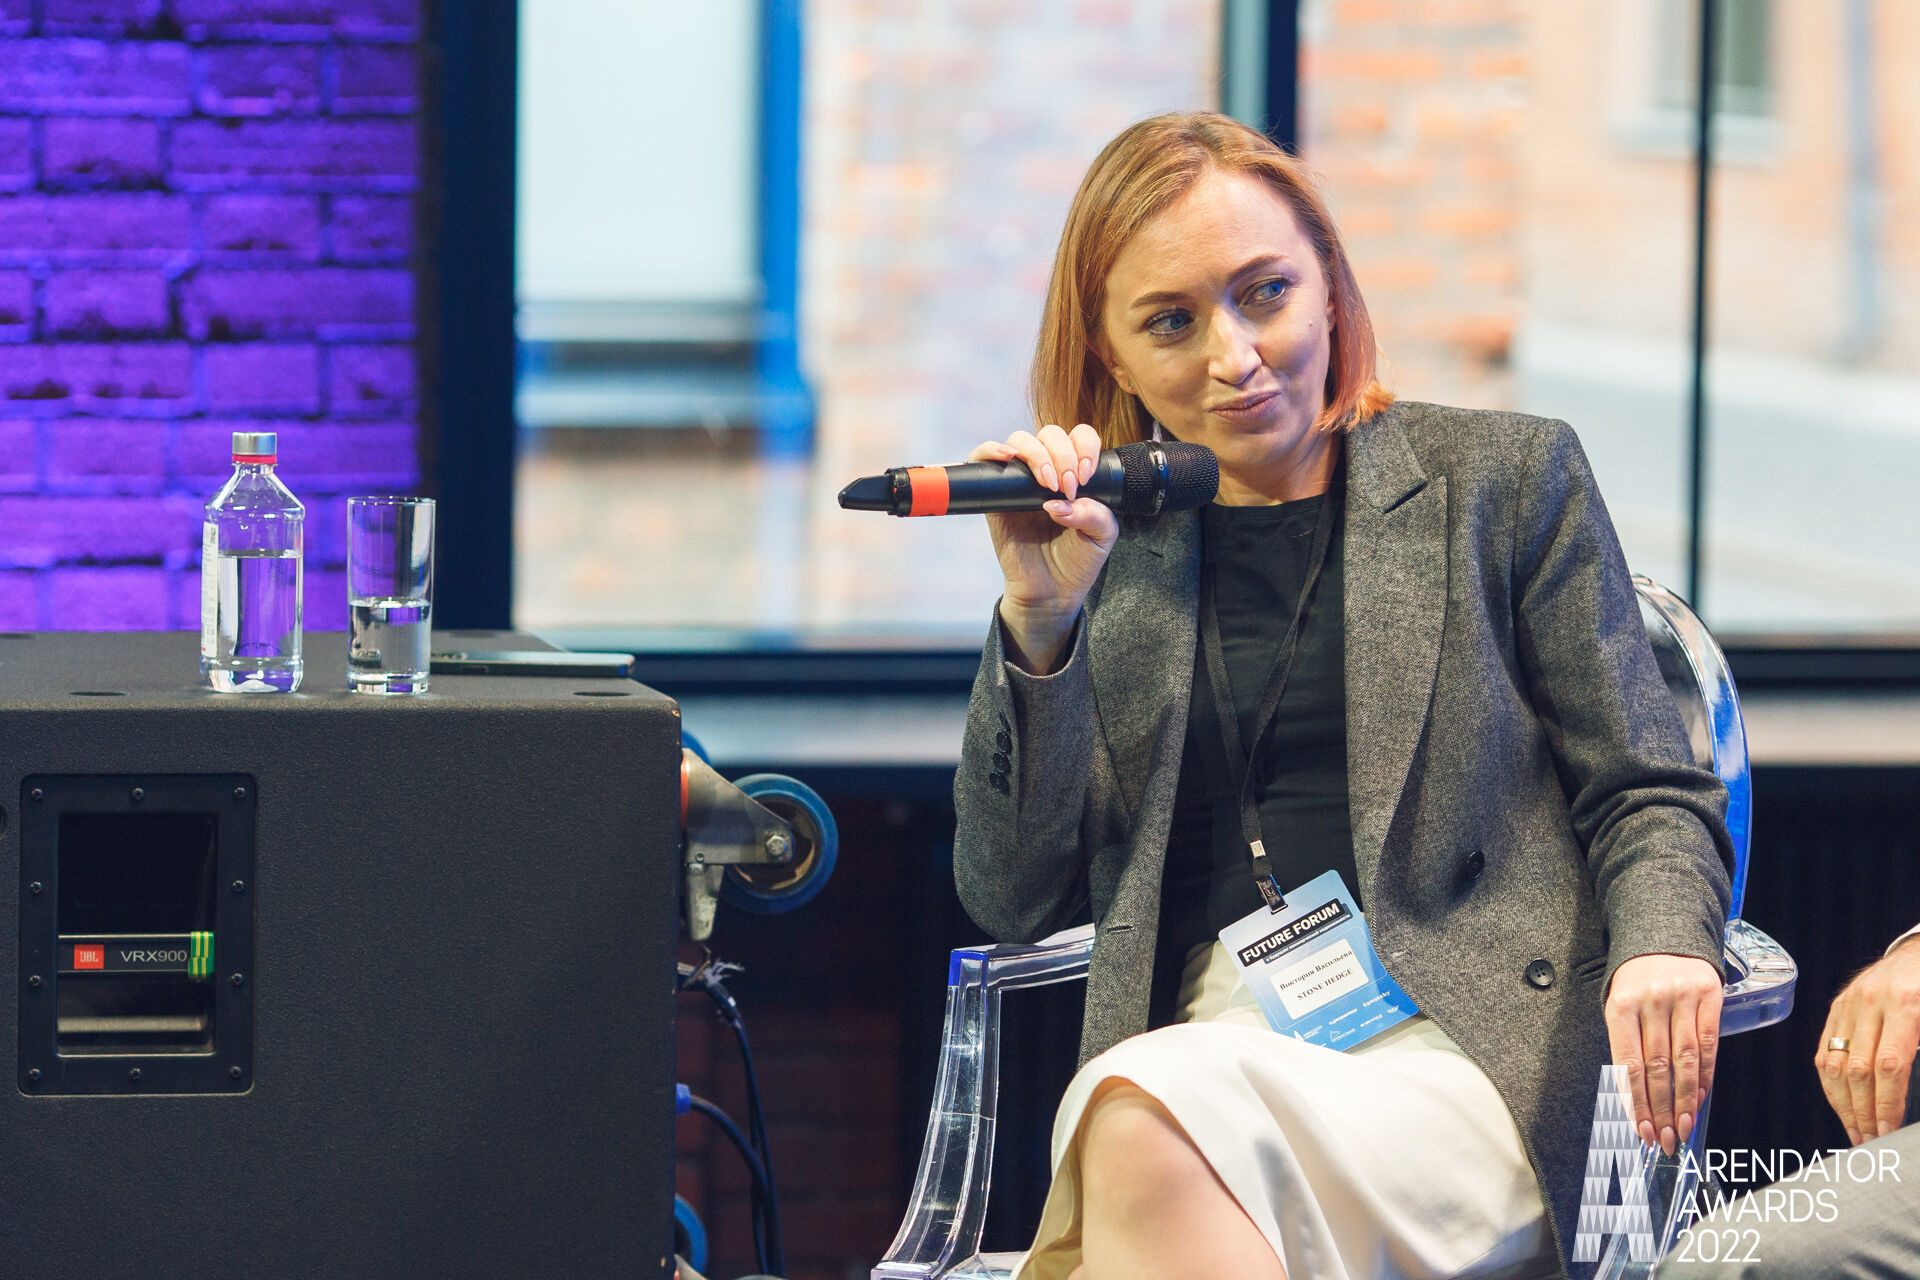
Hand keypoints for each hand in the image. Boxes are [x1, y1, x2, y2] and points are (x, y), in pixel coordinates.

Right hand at [970, 424, 1117, 673]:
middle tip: (1067, 487)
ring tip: (1046, 484)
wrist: (1050, 592)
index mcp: (1075, 473)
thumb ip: (1095, 514)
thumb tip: (1061, 502)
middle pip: (1050, 434)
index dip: (1084, 447)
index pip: (1079, 437)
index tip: (1085, 477)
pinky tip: (1008, 458)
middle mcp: (1046, 471)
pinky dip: (991, 450)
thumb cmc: (1076, 561)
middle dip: (1062, 455)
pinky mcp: (994, 496)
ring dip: (1036, 454)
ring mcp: (1018, 482)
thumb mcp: (1102, 537)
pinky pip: (983, 458)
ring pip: (1020, 441)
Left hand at [1605, 953, 1723, 1155]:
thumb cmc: (1636, 978)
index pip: (1628, 1063)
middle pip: (1657, 1067)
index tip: (1642, 1130)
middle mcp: (1651, 1001)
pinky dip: (1704, 1076)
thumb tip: (1635, 1097)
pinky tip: (1699, 1099)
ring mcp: (1682, 997)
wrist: (1664, 935)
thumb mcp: (1618, 1003)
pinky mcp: (1710, 995)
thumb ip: (1627, 1043)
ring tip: (1683, 1128)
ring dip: (1685, 1101)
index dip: (1635, 1101)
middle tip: (1665, 1140)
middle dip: (1661, 1109)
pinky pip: (1708, 1044)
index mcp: (1620, 1004)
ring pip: (1685, 1060)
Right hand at [1816, 934, 1919, 1144]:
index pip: (1888, 1066)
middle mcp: (1871, 1003)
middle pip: (1857, 1070)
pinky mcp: (1836, 1008)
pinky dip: (1831, 1085)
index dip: (1887, 1104)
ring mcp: (1848, 1004)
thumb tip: (1912, 1095)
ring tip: (1856, 1132)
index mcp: (1907, 1004)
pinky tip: (1843, 1106)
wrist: (1918, 953)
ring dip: (1843, 1105)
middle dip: (1864, 1113)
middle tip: (1872, 1142)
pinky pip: (1824, 1053)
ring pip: (1833, 1064)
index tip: (1890, 1133)